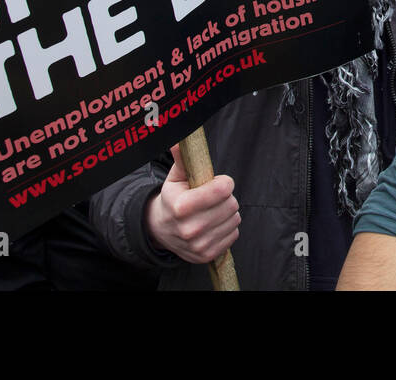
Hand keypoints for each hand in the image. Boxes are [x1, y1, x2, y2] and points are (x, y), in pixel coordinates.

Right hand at [144, 144, 240, 263]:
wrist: (161, 230)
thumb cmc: (173, 198)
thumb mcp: (175, 178)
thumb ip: (182, 159)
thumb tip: (180, 141)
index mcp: (181, 206)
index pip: (222, 190)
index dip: (224, 182)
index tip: (216, 182)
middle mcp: (190, 229)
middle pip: (231, 204)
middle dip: (225, 197)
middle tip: (212, 197)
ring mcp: (199, 244)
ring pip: (234, 219)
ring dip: (227, 212)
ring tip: (212, 210)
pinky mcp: (207, 255)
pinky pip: (234, 234)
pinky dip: (227, 227)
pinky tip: (213, 224)